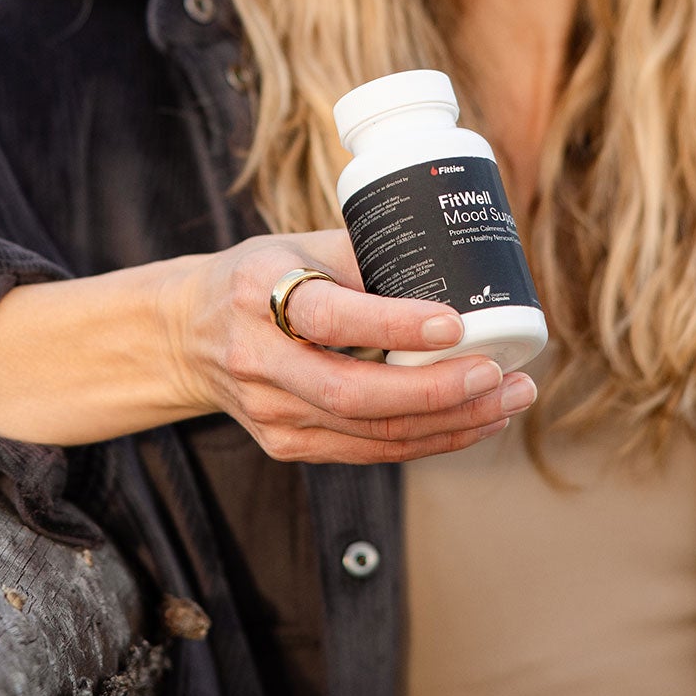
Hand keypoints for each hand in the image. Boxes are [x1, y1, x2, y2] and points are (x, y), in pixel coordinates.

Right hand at [168, 229, 536, 464]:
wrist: (186, 333)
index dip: (394, 325)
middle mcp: (259, 360)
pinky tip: (472, 421)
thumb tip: (458, 262)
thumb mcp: (300, 244)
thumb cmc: (261, 276)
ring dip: (449, 423)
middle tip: (501, 374)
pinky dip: (428, 439)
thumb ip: (368, 255)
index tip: (455, 323)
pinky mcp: (286, 445)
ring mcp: (270, 412)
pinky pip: (367, 451)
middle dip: (438, 392)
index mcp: (259, 292)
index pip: (331, 318)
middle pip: (354, 394)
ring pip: (370, 433)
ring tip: (508, 399)